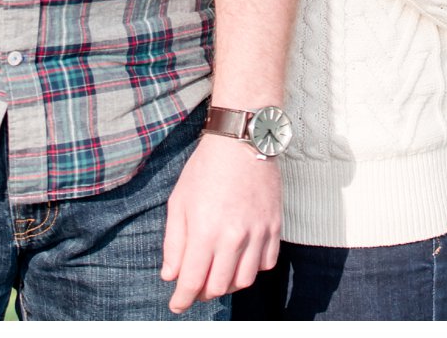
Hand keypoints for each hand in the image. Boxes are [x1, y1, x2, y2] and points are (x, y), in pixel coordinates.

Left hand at [161, 129, 281, 312]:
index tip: (177, 305)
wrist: (241, 140)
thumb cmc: (205, 169)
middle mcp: (233, 237)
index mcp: (205, 232)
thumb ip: (174, 243)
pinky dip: (254, 268)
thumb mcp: (178, 203)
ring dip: (229, 284)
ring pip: (245, 280)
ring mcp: (258, 231)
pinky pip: (268, 261)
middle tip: (196, 286)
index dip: (182, 300)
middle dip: (203, 293)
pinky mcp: (275, 224)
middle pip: (219, 286)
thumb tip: (171, 275)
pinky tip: (242, 258)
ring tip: (219, 273)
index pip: (193, 282)